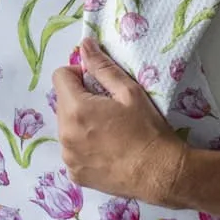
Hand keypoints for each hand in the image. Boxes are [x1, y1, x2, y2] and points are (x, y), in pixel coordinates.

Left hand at [52, 37, 183, 203]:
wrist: (160, 174)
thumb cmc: (148, 130)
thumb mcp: (129, 92)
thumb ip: (102, 67)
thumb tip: (84, 45)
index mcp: (76, 109)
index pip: (60, 76)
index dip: (79, 76)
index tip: (98, 86)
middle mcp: (64, 134)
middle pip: (62, 104)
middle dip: (80, 101)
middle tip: (108, 111)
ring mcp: (68, 157)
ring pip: (66, 128)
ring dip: (80, 125)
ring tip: (108, 133)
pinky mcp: (75, 174)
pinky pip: (72, 152)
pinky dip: (84, 148)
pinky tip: (106, 152)